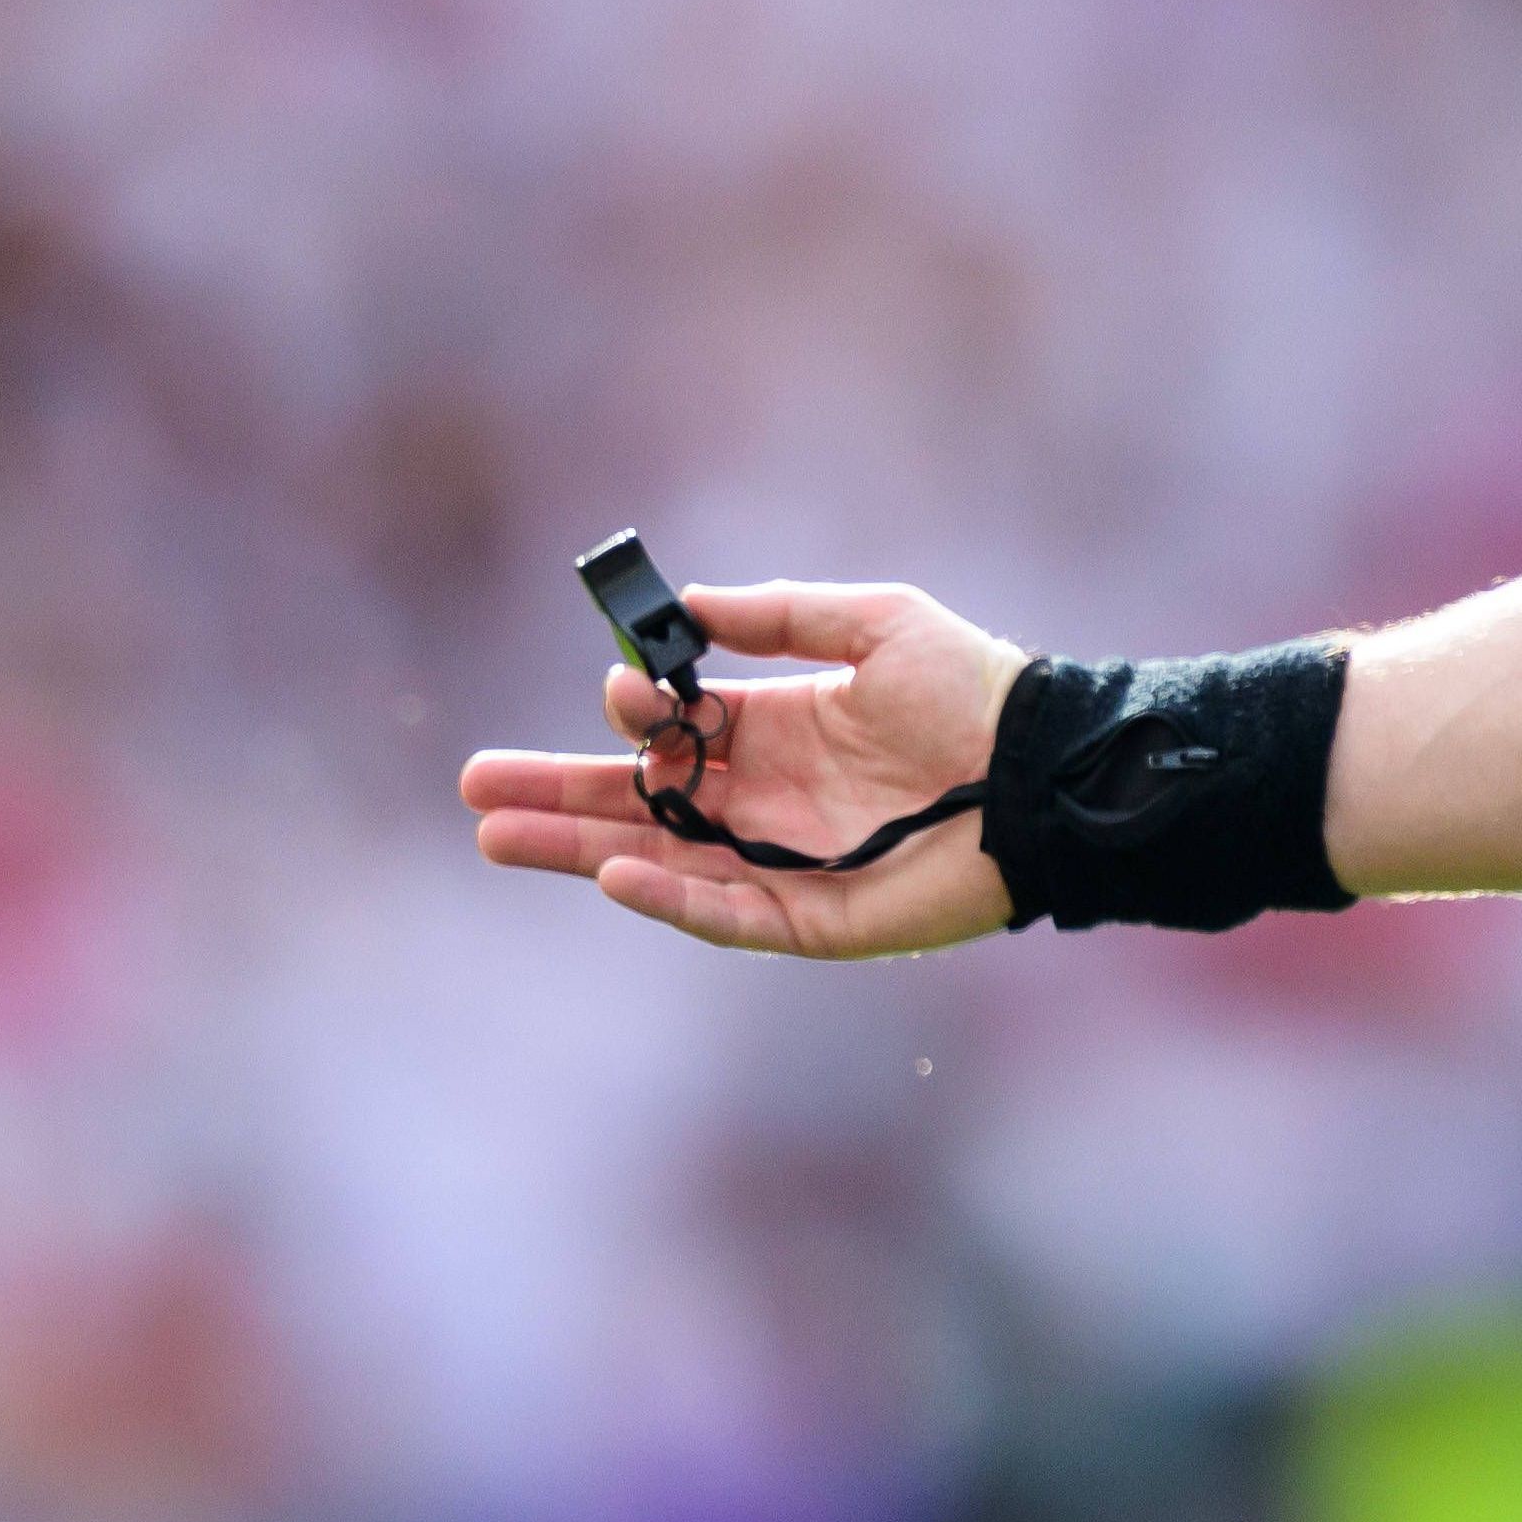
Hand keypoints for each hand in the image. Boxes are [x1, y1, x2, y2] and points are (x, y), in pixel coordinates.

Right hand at [459, 582, 1029, 957]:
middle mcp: (768, 797)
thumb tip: (688, 605)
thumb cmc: (975, 689)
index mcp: (778, 728)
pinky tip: (615, 874)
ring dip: (581, 850)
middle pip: (640, 802)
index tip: (614, 691)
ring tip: (499, 835)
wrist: (1045, 768)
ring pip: (660, 861)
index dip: (631, 714)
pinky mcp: (817, 916)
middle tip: (476, 788)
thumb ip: (781, 614)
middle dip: (558, 795)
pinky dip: (670, 898)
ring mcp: (785, 860)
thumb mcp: (874, 622)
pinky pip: (727, 912)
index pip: (672, 730)